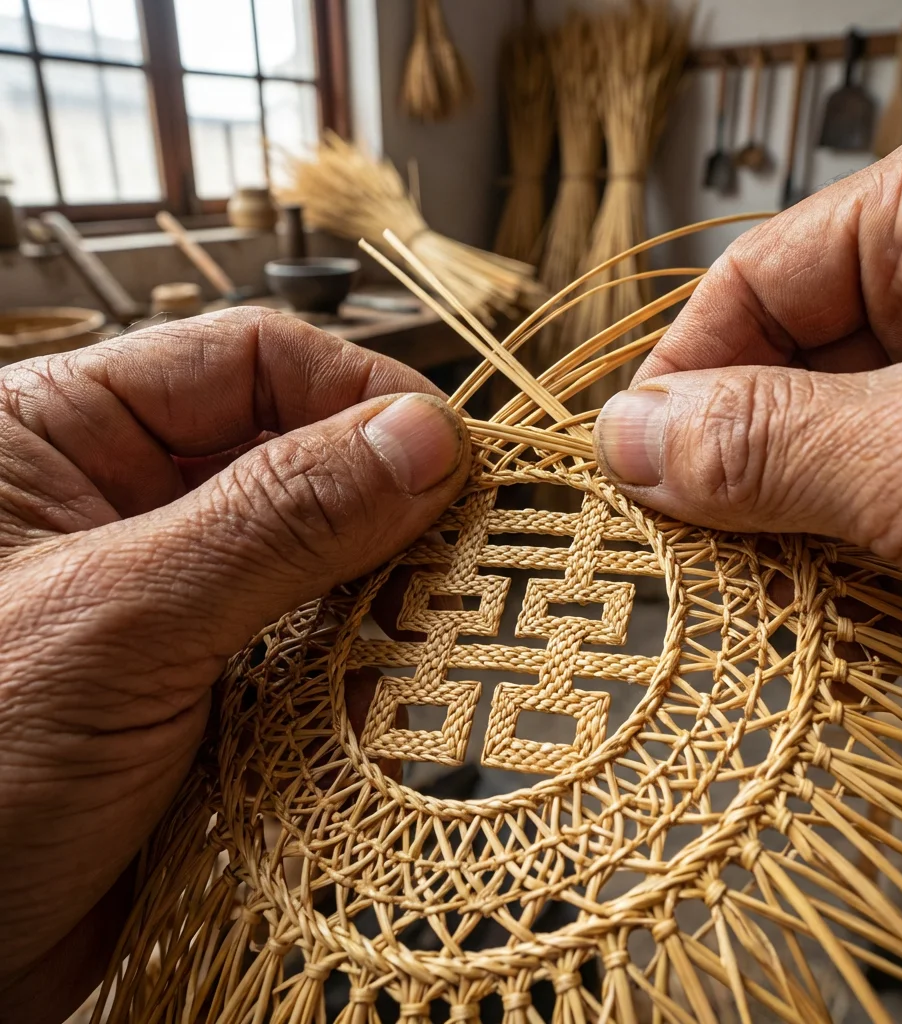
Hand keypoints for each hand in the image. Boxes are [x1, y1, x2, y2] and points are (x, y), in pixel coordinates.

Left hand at [0, 308, 469, 1022]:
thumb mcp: (119, 622)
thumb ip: (276, 521)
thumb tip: (420, 439)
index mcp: (63, 434)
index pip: (248, 360)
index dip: (356, 393)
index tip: (446, 454)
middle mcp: (123, 503)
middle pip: (296, 454)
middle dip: (383, 498)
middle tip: (460, 544)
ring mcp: (173, 597)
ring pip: (316, 554)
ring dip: (380, 588)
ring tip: (434, 621)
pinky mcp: (208, 681)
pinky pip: (310, 644)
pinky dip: (359, 663)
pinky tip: (388, 688)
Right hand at [595, 92, 901, 674]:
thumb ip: (769, 441)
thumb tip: (627, 436)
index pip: (761, 276)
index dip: (683, 377)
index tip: (631, 474)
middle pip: (792, 358)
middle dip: (735, 460)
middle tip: (690, 554)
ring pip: (831, 438)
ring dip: (788, 521)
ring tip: (762, 594)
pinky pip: (884, 494)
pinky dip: (844, 555)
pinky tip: (829, 608)